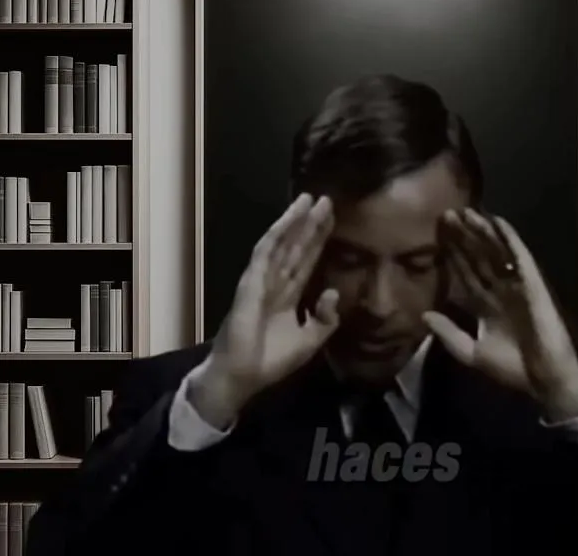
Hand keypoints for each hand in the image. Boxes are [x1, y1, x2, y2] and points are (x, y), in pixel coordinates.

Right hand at [194, 193, 340, 427]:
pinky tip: (289, 219)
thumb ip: (324, 319)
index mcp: (287, 295)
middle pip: (297, 247)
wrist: (243, 376)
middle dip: (311, 225)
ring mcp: (261, 280)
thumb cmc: (271, 360)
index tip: (331, 220)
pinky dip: (277, 234)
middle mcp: (275, 283)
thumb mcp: (309, 341)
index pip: (306, 261)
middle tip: (327, 200)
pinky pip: (265, 253)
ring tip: (310, 200)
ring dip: (295, 222)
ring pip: (282, 244)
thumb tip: (334, 292)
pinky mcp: (250, 282)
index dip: (318, 241)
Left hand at [423, 209, 577, 421]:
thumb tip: (423, 315)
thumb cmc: (512, 368)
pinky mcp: (532, 284)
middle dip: (463, 238)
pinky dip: (509, 239)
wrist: (544, 378)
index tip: (436, 238)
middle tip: (446, 215)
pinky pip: (519, 257)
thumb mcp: (471, 352)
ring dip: (482, 232)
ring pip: (495, 252)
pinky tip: (497, 222)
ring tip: (466, 212)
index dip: (451, 256)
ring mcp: (516, 285)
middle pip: (477, 257)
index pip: (464, 274)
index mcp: (484, 305)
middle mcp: (498, 290)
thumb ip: (449, 333)